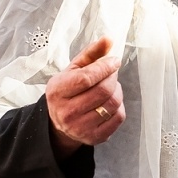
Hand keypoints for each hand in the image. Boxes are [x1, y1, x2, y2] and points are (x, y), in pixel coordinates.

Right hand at [45, 37, 124, 156]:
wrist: (59, 122)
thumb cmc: (68, 90)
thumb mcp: (73, 69)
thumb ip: (91, 53)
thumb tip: (109, 39)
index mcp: (57, 91)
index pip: (86, 78)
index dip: (105, 67)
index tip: (114, 61)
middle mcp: (66, 112)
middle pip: (103, 91)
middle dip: (112, 78)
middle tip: (111, 73)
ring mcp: (80, 127)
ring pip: (112, 104)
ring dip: (117, 91)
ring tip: (111, 86)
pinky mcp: (93, 138)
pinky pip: (118, 118)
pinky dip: (119, 106)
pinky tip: (110, 102)